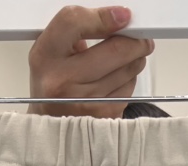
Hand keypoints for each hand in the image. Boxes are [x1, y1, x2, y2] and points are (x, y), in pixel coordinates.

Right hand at [29, 5, 154, 118]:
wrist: (50, 127)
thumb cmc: (53, 86)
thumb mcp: (52, 53)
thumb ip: (77, 32)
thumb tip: (117, 21)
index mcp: (46, 58)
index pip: (75, 22)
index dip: (105, 17)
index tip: (123, 16)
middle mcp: (63, 82)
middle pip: (115, 49)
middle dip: (136, 41)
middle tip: (141, 39)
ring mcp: (85, 103)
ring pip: (128, 70)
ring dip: (134, 61)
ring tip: (127, 59)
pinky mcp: (102, 117)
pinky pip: (128, 91)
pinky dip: (129, 82)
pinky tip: (117, 81)